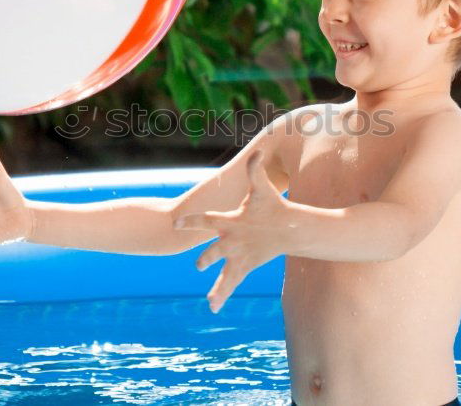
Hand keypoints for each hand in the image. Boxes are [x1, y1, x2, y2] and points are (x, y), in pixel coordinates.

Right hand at [173, 150, 290, 312]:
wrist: (284, 225)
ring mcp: (235, 255)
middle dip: (206, 257)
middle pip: (214, 250)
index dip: (192, 221)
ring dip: (216, 286)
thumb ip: (256, 171)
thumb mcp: (262, 189)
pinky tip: (214, 308)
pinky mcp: (243, 266)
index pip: (207, 221)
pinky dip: (222, 295)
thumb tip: (257, 152)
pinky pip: (231, 282)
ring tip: (210, 300)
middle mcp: (228, 240)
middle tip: (199, 264)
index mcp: (229, 222)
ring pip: (221, 271)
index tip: (176, 221)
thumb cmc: (271, 206)